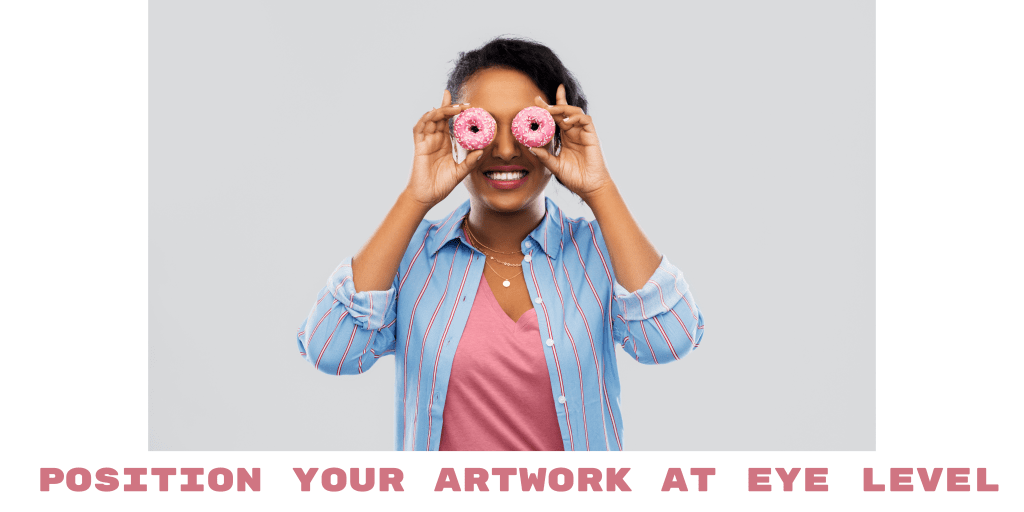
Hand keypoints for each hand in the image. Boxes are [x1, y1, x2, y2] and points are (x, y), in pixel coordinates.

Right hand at [405, 90, 483, 207]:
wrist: (427, 197)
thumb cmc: (441, 185)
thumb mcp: (460, 172)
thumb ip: (470, 162)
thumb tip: (483, 151)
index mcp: (445, 143)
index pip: (450, 121)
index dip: (455, 110)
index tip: (469, 104)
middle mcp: (435, 139)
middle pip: (440, 116)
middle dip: (450, 106)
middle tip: (465, 104)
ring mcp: (426, 142)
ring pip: (431, 119)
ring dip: (441, 111)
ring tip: (455, 108)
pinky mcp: (419, 146)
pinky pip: (419, 129)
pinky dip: (425, 119)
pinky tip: (434, 114)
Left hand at [529, 84, 613, 202]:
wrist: (589, 187)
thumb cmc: (575, 177)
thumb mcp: (555, 166)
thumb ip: (544, 156)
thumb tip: (529, 147)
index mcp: (565, 137)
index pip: (557, 118)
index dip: (549, 107)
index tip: (535, 100)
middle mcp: (574, 132)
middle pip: (564, 111)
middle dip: (552, 104)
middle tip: (538, 101)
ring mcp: (583, 133)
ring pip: (575, 112)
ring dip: (562, 108)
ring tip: (549, 111)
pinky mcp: (592, 136)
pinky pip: (585, 120)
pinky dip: (575, 117)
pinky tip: (565, 121)